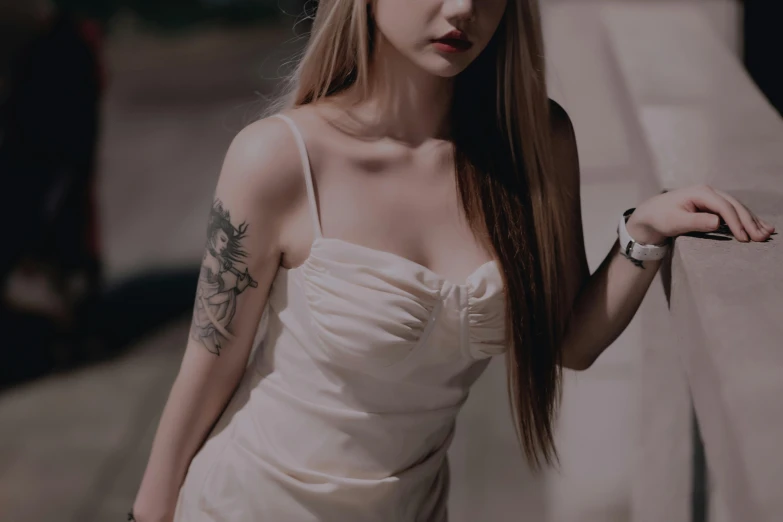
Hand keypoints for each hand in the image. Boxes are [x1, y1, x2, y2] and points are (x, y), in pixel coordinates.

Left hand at [627, 184, 774, 244]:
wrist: (650, 214)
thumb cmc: (660, 217)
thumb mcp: (675, 221)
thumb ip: (696, 222)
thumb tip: (718, 222)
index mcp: (700, 192)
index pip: (724, 207)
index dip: (736, 223)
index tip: (744, 238)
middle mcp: (709, 192)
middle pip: (734, 206)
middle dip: (749, 222)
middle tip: (762, 237)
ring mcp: (712, 197)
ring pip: (737, 208)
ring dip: (752, 221)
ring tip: (767, 233)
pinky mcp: (712, 205)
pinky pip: (732, 212)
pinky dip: (745, 220)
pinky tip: (757, 226)